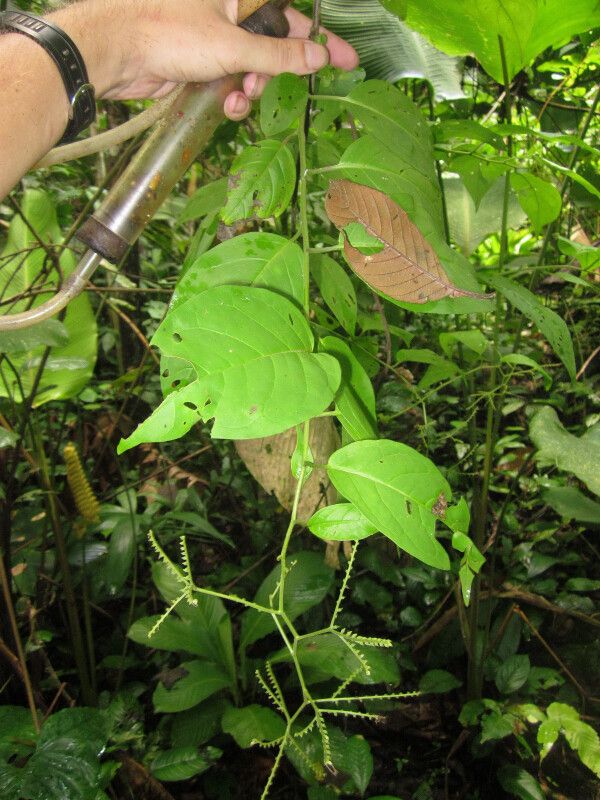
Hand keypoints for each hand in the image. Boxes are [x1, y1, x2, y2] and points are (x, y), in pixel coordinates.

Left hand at [54, 1, 357, 118]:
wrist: (118, 54)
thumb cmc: (170, 34)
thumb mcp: (232, 47)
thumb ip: (278, 55)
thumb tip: (317, 56)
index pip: (292, 15)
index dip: (319, 39)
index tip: (346, 60)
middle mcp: (231, 13)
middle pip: (273, 46)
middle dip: (273, 74)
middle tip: (263, 90)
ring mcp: (216, 38)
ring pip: (252, 69)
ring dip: (251, 90)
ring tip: (237, 99)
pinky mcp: (202, 62)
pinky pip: (231, 81)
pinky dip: (232, 97)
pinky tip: (225, 105)